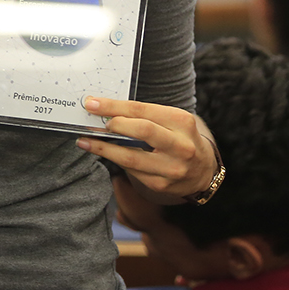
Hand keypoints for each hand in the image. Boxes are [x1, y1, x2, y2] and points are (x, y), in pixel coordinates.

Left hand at [76, 96, 217, 202]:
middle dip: (113, 125)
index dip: (114, 106)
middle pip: (141, 131)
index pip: (143, 110)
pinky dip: (114, 160)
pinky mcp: (161, 185)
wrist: (203, 172)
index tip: (92, 103)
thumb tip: (108, 110)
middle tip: (92, 122)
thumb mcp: (173, 121)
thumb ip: (146, 115)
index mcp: (182, 122)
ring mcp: (171, 168)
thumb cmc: (181, 139)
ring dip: (103, 148)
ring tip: (85, 140)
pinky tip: (103, 152)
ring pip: (130, 157)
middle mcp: (180, 146)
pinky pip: (131, 171)